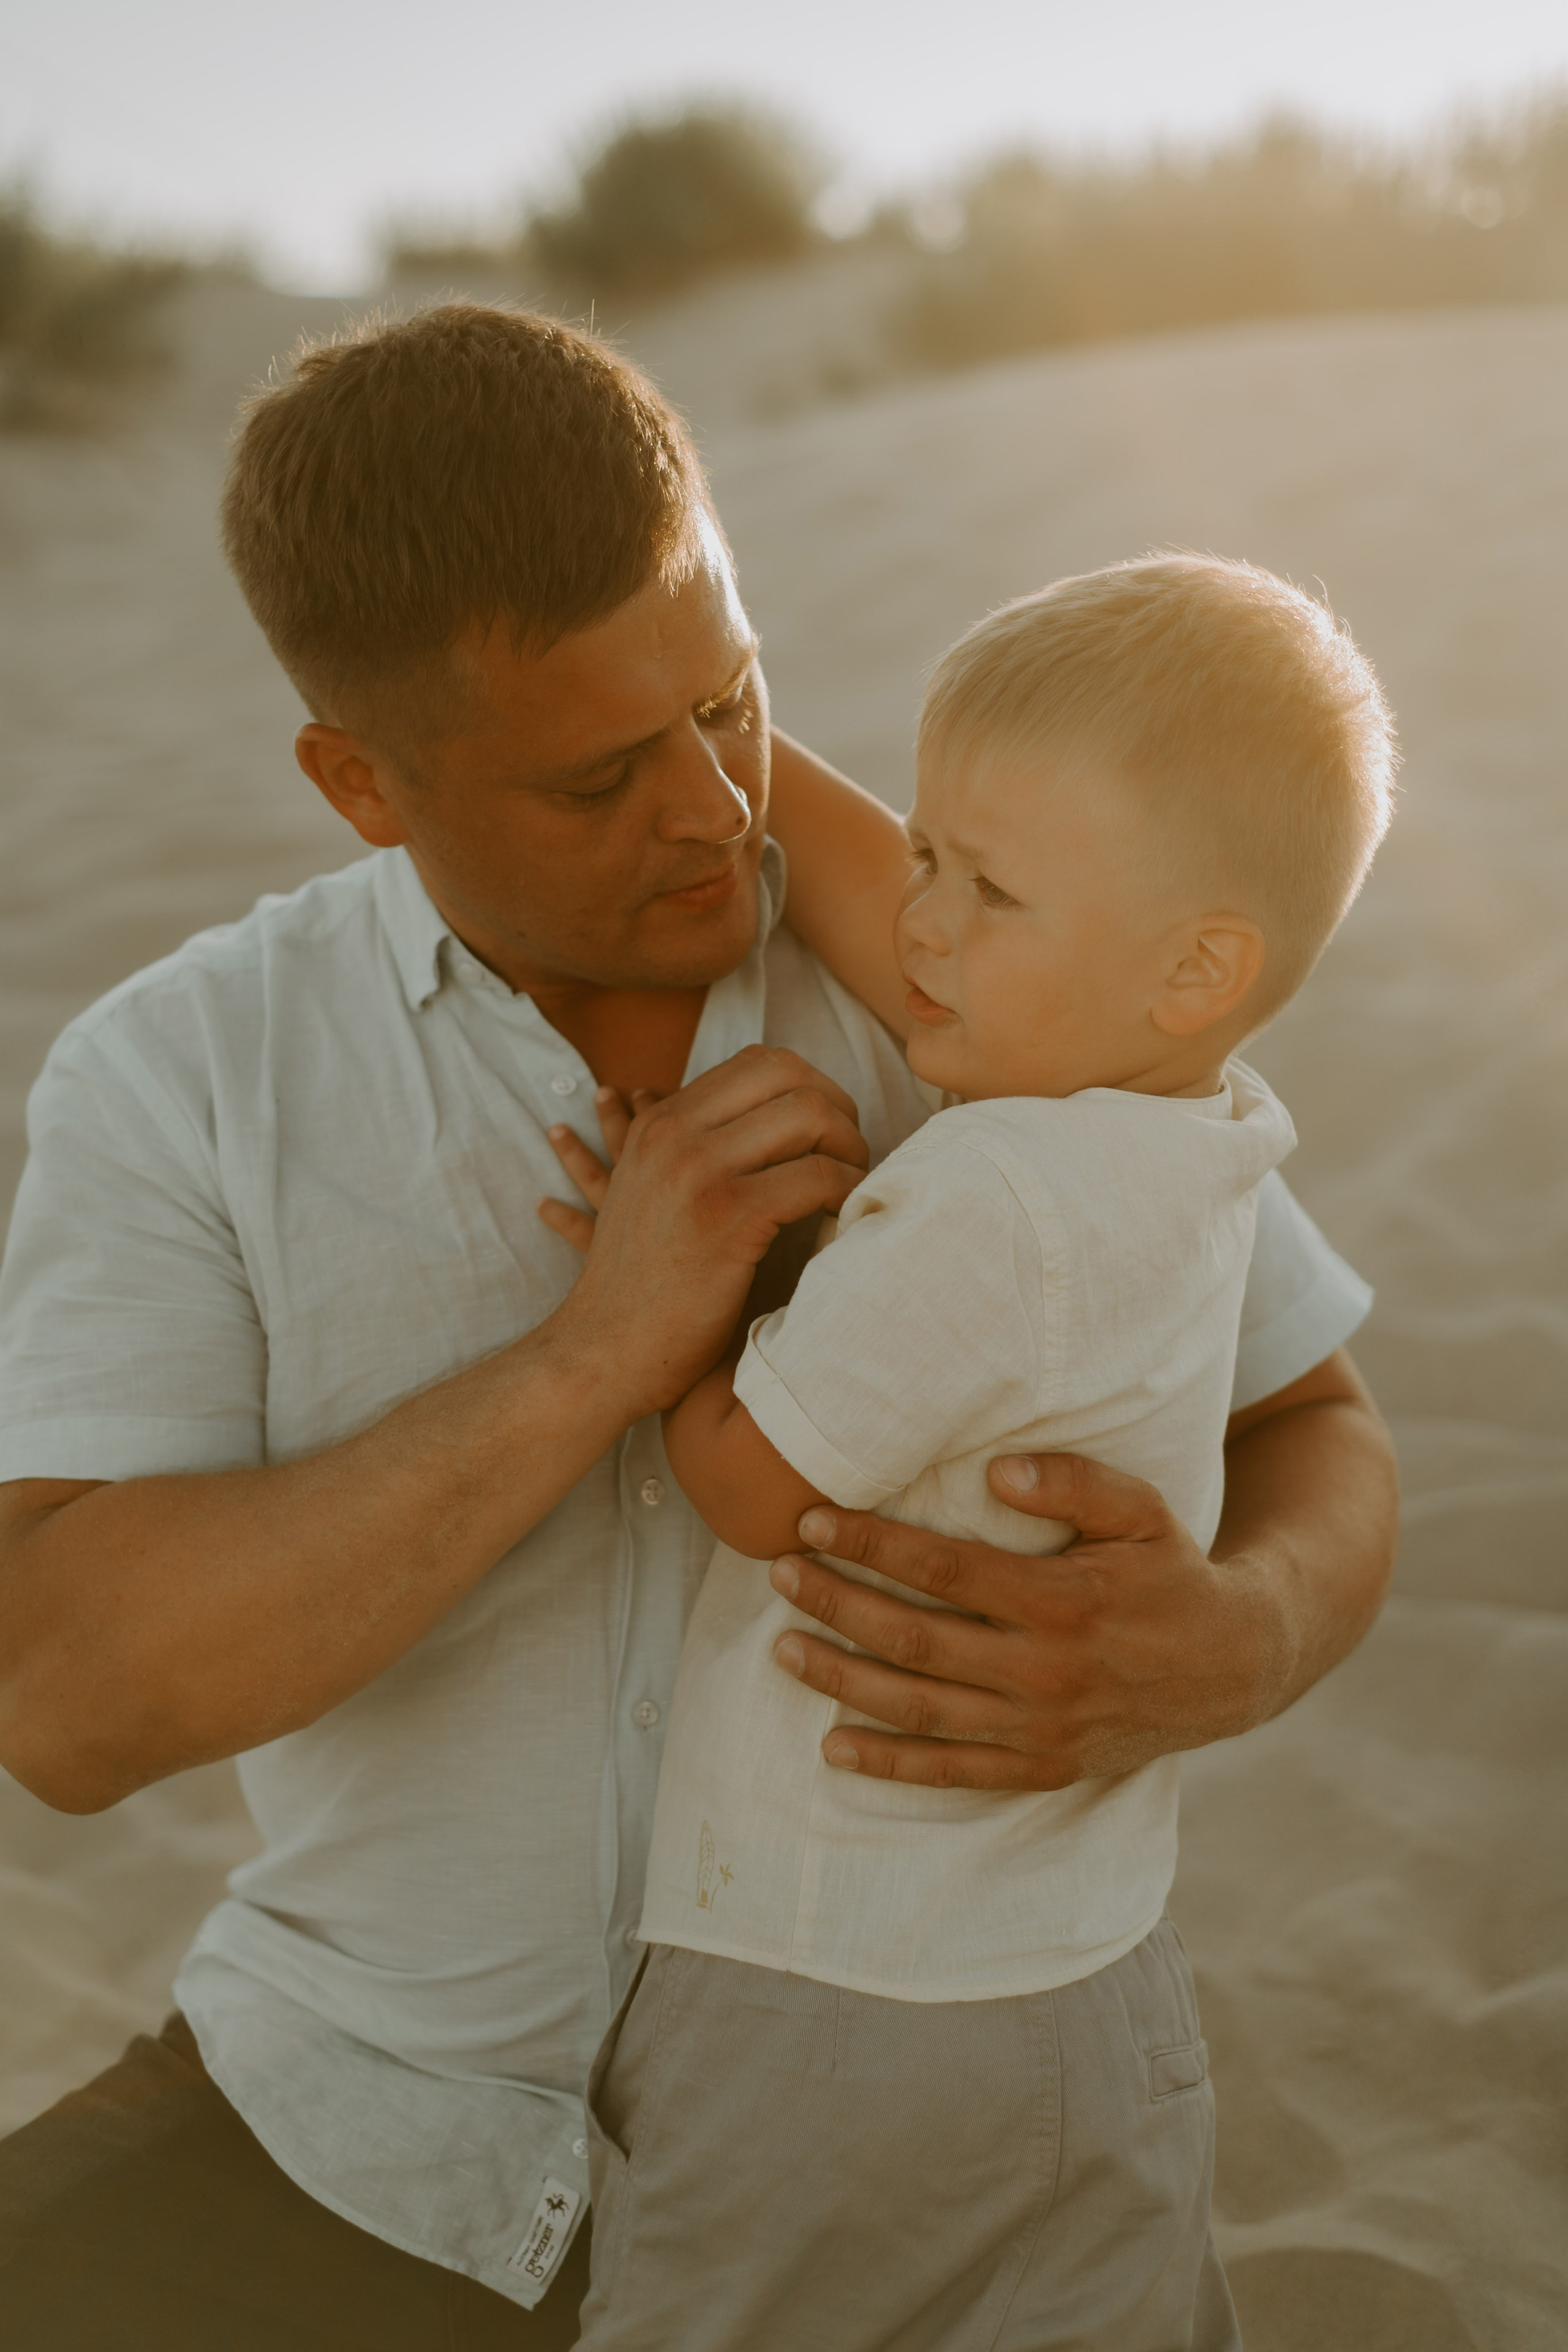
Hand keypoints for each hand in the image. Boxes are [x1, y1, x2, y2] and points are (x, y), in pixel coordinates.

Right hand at [540, 1047, 870, 1416]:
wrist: (602, 1352)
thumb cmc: (645, 1287)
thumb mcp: (653, 1197)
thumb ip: (698, 1154)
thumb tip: (773, 1129)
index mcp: (661, 1124)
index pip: (759, 1061)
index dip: (810, 1087)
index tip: (827, 1131)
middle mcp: (675, 1134)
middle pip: (789, 1074)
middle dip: (836, 1108)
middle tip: (851, 1153)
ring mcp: (698, 1171)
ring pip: (808, 1117)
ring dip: (849, 1148)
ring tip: (851, 1185)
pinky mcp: (727, 1217)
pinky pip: (816, 1176)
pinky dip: (845, 1190)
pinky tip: (843, 1216)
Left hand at [768, 1453, 1285, 1789]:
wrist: (1230, 1668)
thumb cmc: (1172, 1573)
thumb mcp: (1143, 1511)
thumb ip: (1074, 1483)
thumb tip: (995, 1469)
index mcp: (1064, 1601)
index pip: (945, 1569)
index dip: (873, 1544)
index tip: (814, 1520)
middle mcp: (1045, 1671)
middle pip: (916, 1638)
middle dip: (838, 1603)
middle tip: (779, 1573)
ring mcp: (1041, 1728)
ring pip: (921, 1708)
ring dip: (844, 1681)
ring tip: (783, 1650)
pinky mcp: (1042, 1768)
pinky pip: (953, 1772)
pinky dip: (890, 1765)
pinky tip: (833, 1748)